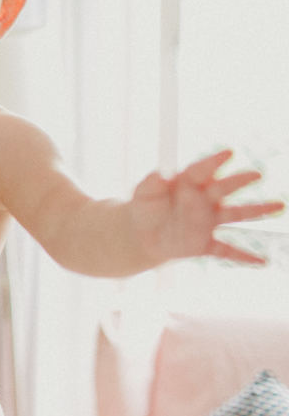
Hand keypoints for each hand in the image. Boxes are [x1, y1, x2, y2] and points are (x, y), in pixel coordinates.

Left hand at [131, 149, 283, 264]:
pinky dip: (244, 257)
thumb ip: (152, 182)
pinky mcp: (205, 243)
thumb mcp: (143, 192)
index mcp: (189, 183)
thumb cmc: (145, 207)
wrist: (141, 234)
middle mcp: (204, 200)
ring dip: (257, 211)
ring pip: (235, 214)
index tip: (228, 152)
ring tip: (279, 205)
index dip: (214, 162)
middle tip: (256, 174)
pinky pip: (227, 250)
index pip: (203, 170)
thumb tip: (161, 173)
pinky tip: (262, 262)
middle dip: (239, 181)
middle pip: (224, 189)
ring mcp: (207, 222)